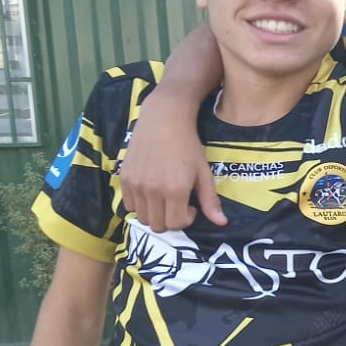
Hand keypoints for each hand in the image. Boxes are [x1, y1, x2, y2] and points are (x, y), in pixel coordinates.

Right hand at [119, 32, 226, 229]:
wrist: (164, 119)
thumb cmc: (188, 146)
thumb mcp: (204, 173)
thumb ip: (210, 200)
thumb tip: (221, 223)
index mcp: (175, 190)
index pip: (176, 224)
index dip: (186, 219)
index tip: (191, 206)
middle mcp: (152, 190)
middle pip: (158, 225)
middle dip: (171, 220)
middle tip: (178, 203)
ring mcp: (136, 185)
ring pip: (143, 218)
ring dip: (155, 214)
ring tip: (165, 198)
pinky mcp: (124, 178)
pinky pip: (129, 205)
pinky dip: (140, 204)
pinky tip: (151, 190)